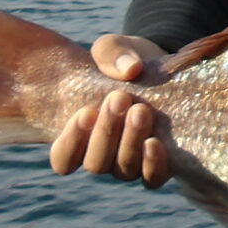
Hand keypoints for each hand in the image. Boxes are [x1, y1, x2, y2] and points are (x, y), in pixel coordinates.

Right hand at [48, 35, 173, 187]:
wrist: (164, 69)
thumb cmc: (126, 62)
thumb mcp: (114, 49)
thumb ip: (112, 54)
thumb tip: (129, 69)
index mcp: (79, 136)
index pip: (63, 159)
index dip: (70, 143)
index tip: (85, 112)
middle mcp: (103, 156)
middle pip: (96, 163)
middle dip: (106, 131)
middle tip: (119, 98)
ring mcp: (131, 163)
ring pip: (123, 170)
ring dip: (130, 142)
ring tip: (140, 110)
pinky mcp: (159, 163)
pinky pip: (152, 178)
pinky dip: (153, 164)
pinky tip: (155, 143)